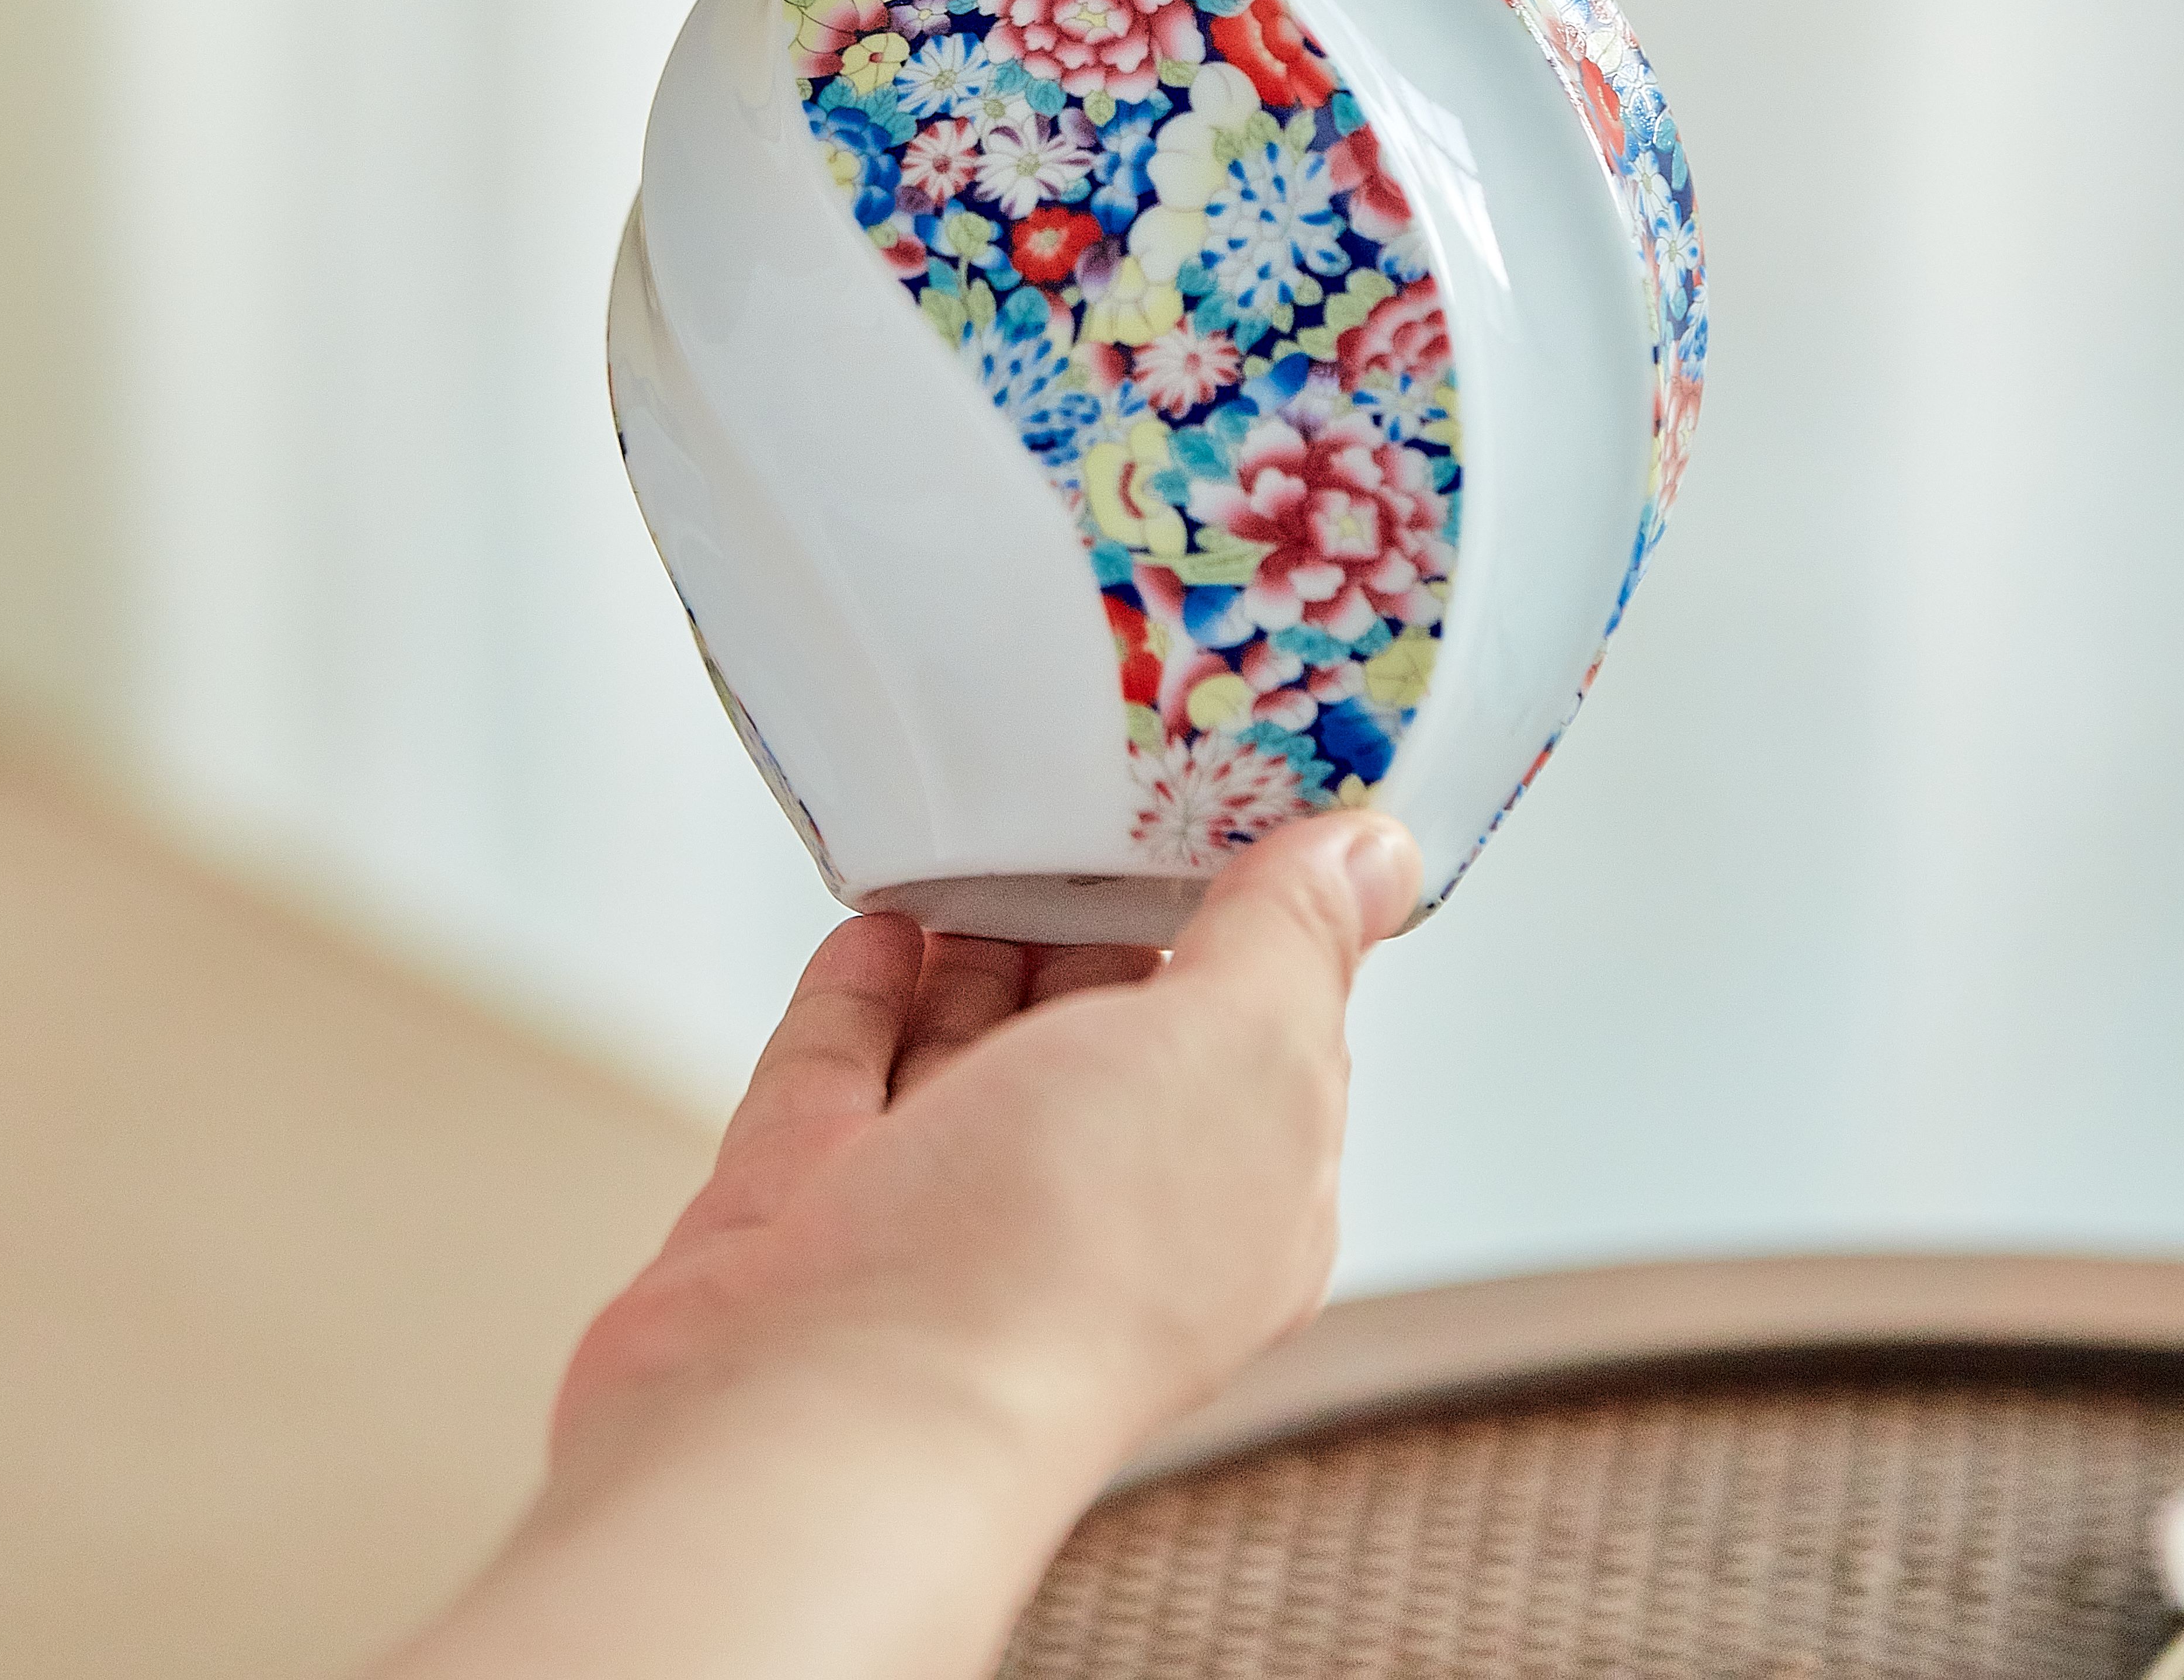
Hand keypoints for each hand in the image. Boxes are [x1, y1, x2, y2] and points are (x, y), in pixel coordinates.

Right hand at [376, 811, 1422, 1679]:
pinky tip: (883, 903)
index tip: (1232, 779)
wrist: (819, 1415)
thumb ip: (1293, 943)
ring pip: (970, 1040)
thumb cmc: (1044, 1264)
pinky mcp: (806, 1201)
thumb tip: (1377, 855)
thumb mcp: (1234, 1049)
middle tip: (1094, 768)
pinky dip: (865, 981)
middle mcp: (1089, 1207)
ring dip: (981, 932)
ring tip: (986, 814)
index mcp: (1231, 1191)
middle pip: (1107, 1027)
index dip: (1253, 907)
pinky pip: (841, 1065)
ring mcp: (937, 1208)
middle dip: (1102, 908)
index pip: (1262, 1025)